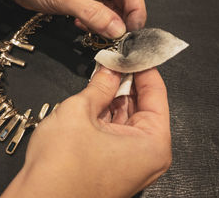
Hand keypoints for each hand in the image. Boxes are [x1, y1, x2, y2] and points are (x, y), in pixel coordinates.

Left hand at [0, 0, 146, 37]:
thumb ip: (92, 14)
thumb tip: (118, 30)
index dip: (136, 10)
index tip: (134, 31)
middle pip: (124, 2)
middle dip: (121, 21)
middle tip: (117, 40)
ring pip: (112, 12)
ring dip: (106, 26)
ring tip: (95, 33)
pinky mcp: (86, 0)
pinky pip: (99, 17)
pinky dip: (94, 25)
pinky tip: (81, 26)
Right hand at [1, 67, 171, 197]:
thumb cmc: (61, 166)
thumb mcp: (80, 111)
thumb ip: (100, 86)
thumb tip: (109, 69)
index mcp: (152, 145)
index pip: (157, 95)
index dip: (144, 69)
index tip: (134, 52)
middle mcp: (147, 157)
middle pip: (142, 107)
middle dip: (127, 82)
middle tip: (114, 60)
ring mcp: (129, 163)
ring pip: (127, 119)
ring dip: (114, 97)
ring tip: (103, 74)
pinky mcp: (113, 165)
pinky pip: (115, 132)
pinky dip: (106, 113)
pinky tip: (96, 96)